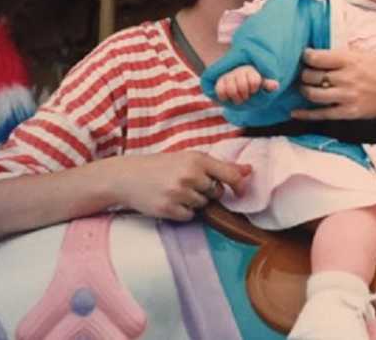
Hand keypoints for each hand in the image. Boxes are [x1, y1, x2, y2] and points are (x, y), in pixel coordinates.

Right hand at [109, 151, 251, 220]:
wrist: (126, 176)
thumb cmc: (161, 166)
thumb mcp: (189, 158)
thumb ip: (219, 166)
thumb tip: (250, 171)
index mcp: (197, 159)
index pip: (229, 174)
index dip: (239, 185)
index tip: (241, 191)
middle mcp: (190, 175)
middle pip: (216, 192)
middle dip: (207, 191)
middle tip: (188, 183)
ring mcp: (178, 193)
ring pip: (202, 205)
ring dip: (193, 201)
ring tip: (175, 191)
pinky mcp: (168, 209)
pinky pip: (189, 216)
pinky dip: (182, 212)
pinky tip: (169, 201)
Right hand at [215, 66, 277, 103]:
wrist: (240, 80)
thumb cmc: (254, 84)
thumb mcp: (262, 84)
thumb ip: (268, 84)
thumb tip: (275, 85)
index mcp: (251, 70)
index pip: (254, 81)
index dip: (254, 89)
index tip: (254, 89)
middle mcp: (239, 71)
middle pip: (242, 87)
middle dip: (245, 95)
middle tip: (246, 96)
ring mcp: (229, 75)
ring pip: (231, 90)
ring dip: (236, 98)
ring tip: (239, 99)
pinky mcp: (220, 81)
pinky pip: (220, 90)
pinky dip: (225, 97)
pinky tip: (229, 98)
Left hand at [293, 48, 375, 122]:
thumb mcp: (365, 55)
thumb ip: (343, 54)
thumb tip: (319, 51)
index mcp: (350, 60)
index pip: (317, 57)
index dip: (306, 56)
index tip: (306, 57)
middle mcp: (347, 78)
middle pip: (311, 76)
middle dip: (304, 74)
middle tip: (305, 73)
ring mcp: (347, 96)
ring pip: (312, 94)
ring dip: (304, 90)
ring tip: (305, 87)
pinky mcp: (348, 112)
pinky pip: (321, 114)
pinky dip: (305, 114)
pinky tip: (295, 113)